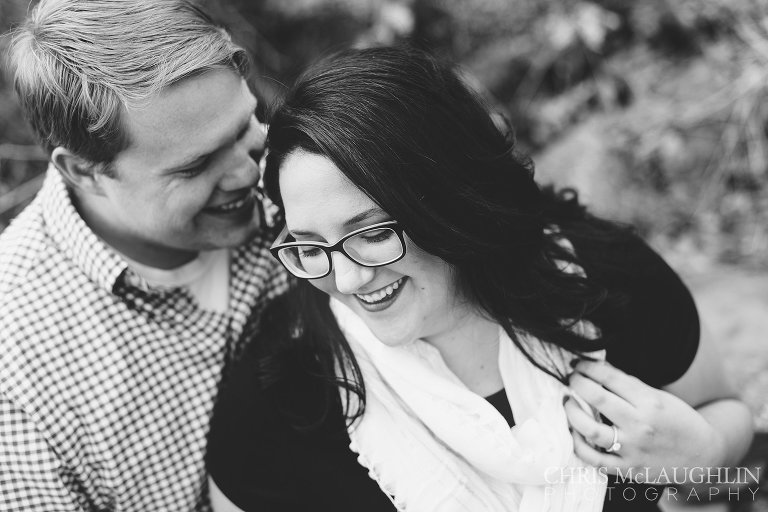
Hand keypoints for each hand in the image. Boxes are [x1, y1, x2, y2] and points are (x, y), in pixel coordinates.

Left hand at [565, 360, 723, 481]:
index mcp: (649, 401)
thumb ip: (630, 385)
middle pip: (596, 397)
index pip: (609, 377)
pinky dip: (579, 445)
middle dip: (577, 382)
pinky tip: (575, 432)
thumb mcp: (660, 397)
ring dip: (572, 412)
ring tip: (569, 402)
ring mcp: (632, 448)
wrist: (704, 456)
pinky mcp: (628, 469)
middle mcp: (639, 424)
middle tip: (571, 378)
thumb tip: (599, 370)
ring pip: (589, 429)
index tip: (578, 363)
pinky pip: (594, 459)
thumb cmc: (679, 422)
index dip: (588, 367)